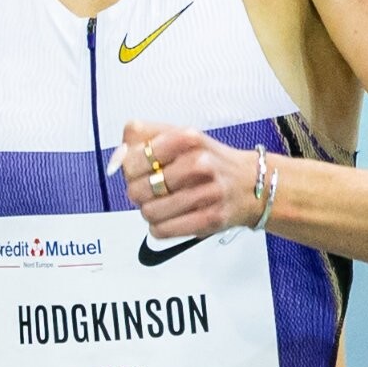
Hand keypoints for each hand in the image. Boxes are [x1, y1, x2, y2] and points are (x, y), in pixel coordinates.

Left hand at [119, 120, 263, 238]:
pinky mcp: (210, 219)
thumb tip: (116, 161)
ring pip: (149, 212)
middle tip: (152, 190)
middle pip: (137, 189)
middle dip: (139, 193)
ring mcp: (206, 193)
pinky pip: (162, 231)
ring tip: (163, 204)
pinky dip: (160, 227)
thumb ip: (141, 139)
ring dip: (150, 211)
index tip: (139, 171)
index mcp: (187, 137)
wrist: (251, 184)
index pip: (133, 159)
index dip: (129, 169)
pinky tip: (171, 217)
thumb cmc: (207, 160)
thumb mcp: (177, 136)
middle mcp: (198, 163)